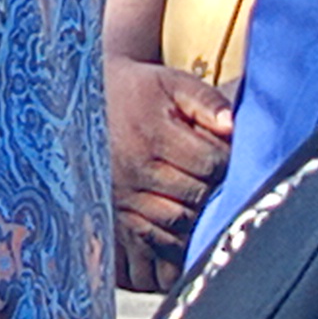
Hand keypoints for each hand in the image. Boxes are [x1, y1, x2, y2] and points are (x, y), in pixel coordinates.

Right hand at [106, 57, 231, 276]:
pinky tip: (178, 211)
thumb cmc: (138, 91)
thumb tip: (232, 127)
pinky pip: (152, 235)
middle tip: (212, 172)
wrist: (84, 101)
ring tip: (196, 189)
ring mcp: (122, 194)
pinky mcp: (114, 211)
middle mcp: (134, 169)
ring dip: (196, 210)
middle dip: (214, 185)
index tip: (223, 151)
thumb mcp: (172, 83)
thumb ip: (206, 100)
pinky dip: (172, 232)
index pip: (210, 163)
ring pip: (178, 220)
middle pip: (196, 194)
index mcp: (152, 135)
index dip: (227, 159)